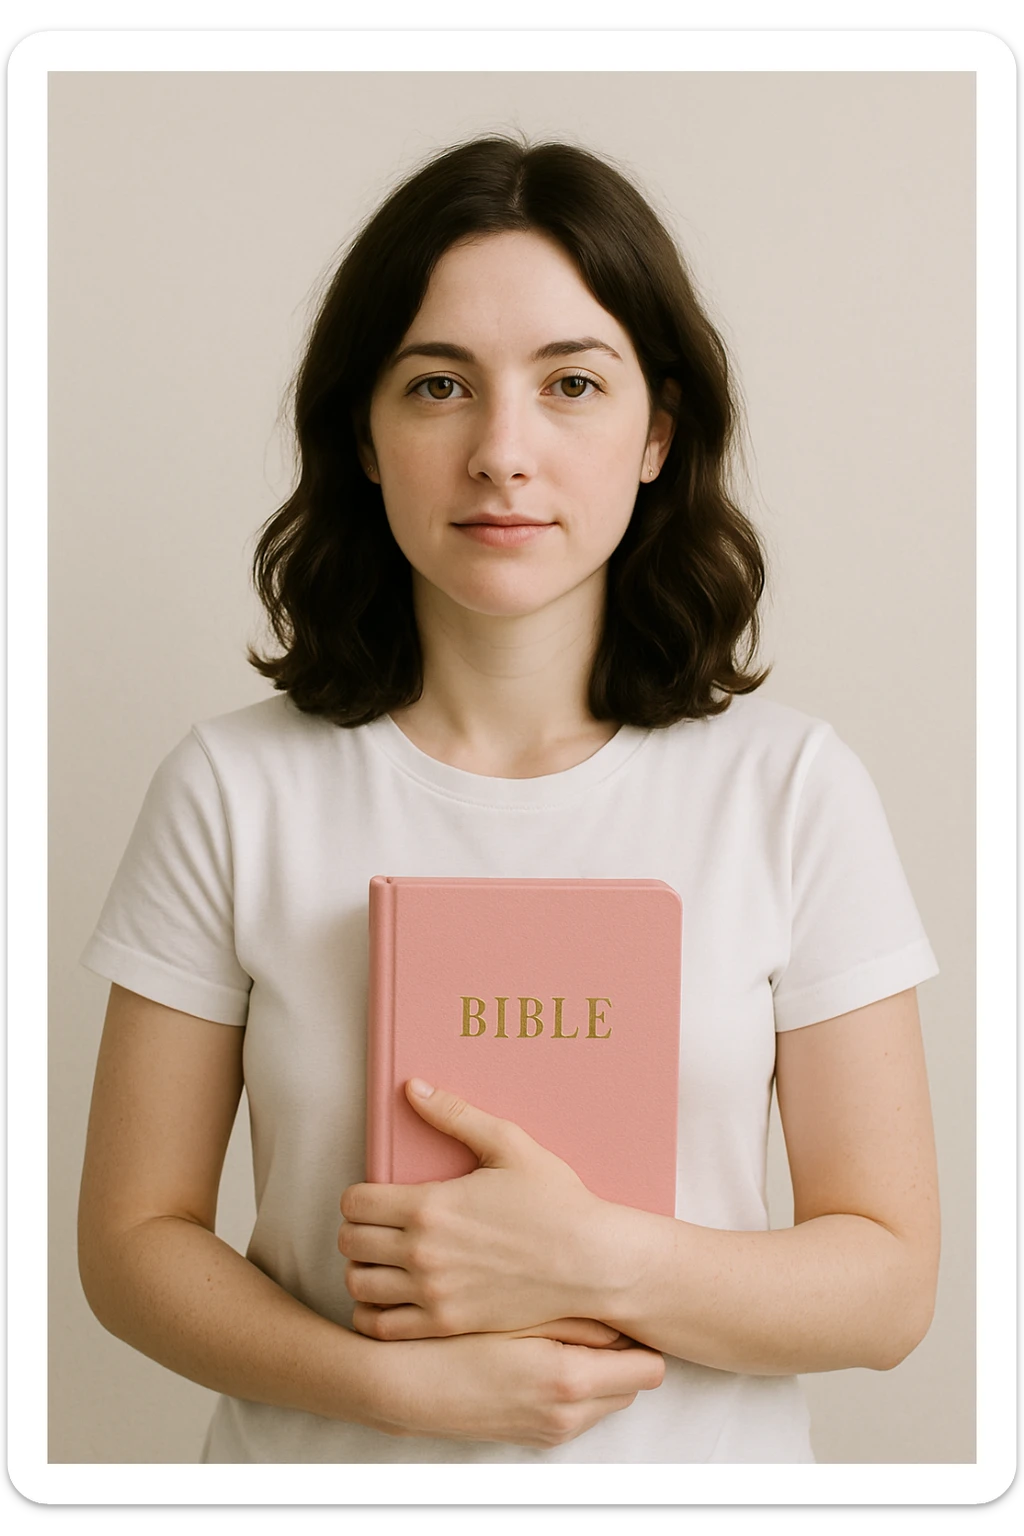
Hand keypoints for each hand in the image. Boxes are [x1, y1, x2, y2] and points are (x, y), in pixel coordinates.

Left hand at [339, 1079, 611, 1340]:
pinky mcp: (447, 1326)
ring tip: (383, 1261)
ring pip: (358, 1286)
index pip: (354, 1203)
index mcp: (430, 1205)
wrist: (591, 1263)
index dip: (358, 1196)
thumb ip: (455, 1114)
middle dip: (356, 1230)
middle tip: (378, 1227)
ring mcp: (433, 1293)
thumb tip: (412, 1086)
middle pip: (348, 1243)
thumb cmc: (555, 1202)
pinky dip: (375, 1314)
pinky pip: (382, 1328)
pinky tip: (391, 1298)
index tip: (376, 1196)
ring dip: (362, 1270)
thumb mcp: (509, 1145)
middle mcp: (423, 1252)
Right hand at [364, 1320, 664, 1448]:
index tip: (628, 1310)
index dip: (642, 1338)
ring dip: (599, 1370)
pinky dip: (574, 1386)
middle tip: (597, 1313)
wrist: (405, 1387)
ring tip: (565, 1330)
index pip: (648, 1368)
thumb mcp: (520, 1315)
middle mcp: (569, 1415)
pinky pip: (579, 1411)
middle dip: (622, 1353)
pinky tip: (543, 1353)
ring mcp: (552, 1431)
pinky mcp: (535, 1438)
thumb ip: (578, 1315)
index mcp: (570, 1381)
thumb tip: (622, 1315)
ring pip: (607, 1399)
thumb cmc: (456, 1340)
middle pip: (633, 1385)